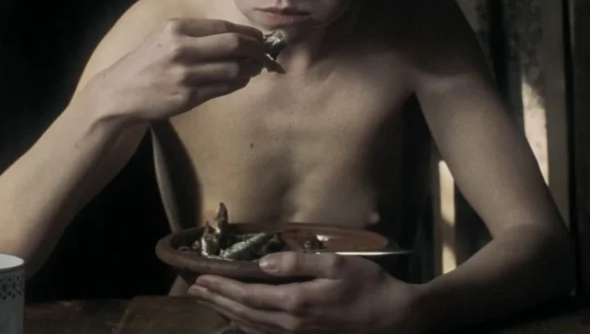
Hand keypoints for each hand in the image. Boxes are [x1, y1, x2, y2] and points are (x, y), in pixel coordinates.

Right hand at [88, 18, 268, 120]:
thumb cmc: (149, 61)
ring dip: (250, 68)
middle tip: (264, 53)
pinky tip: (240, 80)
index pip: (225, 27)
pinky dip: (238, 83)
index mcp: (177, 28)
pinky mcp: (188, 97)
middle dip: (256, 49)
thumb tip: (240, 34)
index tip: (259, 38)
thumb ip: (198, 33)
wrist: (121, 92)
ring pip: (234, 69)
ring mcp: (185, 74)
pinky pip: (224, 88)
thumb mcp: (165, 35)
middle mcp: (181, 49)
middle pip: (235, 45)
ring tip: (254, 68)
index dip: (248, 33)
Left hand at [188, 252, 420, 332]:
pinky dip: (247, 329)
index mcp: (295, 303)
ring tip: (209, 303)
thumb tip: (264, 264)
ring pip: (252, 327)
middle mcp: (290, 325)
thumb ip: (298, 262)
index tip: (200, 279)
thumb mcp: (337, 265)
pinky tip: (239, 324)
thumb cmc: (369, 286)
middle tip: (194, 292)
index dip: (222, 287)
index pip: (248, 295)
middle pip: (244, 313)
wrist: (395, 320)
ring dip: (227, 314)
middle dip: (217, 301)